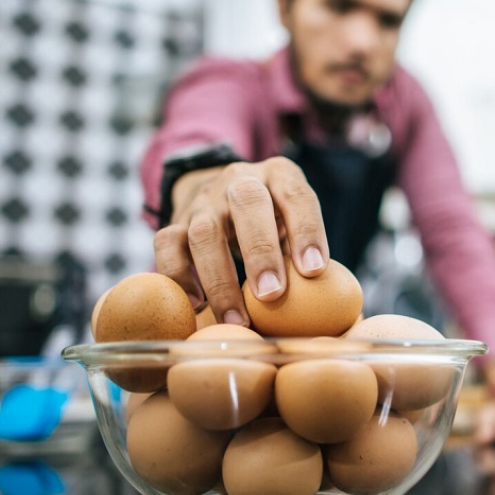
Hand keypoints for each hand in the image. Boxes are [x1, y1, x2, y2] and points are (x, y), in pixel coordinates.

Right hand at [153, 156, 328, 325]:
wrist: (222, 190)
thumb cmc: (273, 218)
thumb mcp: (294, 219)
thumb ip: (305, 249)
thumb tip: (328, 306)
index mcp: (279, 175)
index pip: (296, 194)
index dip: (306, 230)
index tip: (314, 271)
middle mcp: (240, 180)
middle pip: (247, 203)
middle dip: (261, 251)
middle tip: (272, 295)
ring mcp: (205, 201)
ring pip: (205, 231)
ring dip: (220, 279)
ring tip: (237, 320)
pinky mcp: (177, 221)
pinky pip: (166, 244)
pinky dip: (178, 276)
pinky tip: (197, 305)